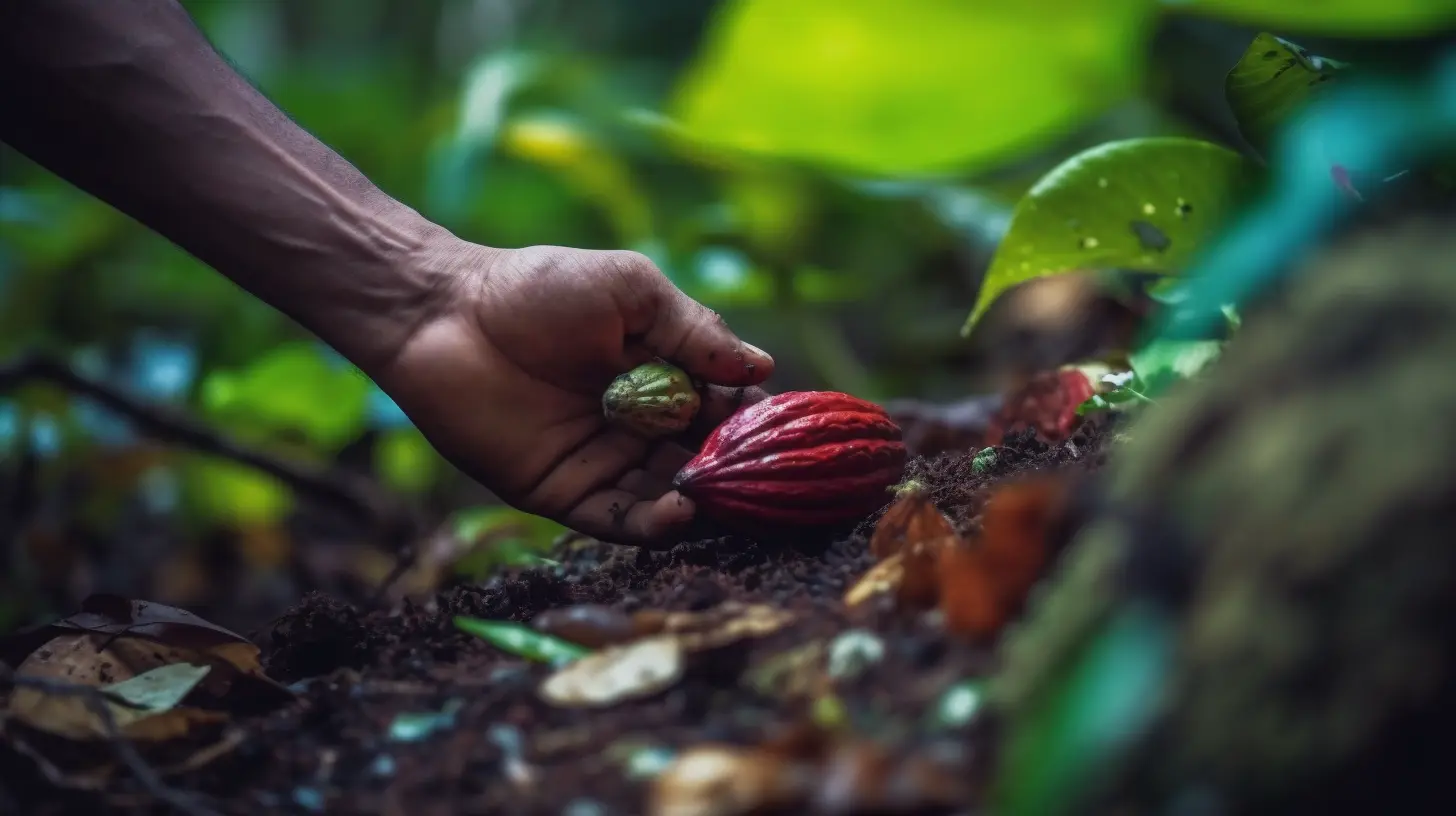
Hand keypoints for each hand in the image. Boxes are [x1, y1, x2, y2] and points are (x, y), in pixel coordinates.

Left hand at [370, 240, 774, 545]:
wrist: (446, 312)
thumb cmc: (540, 287)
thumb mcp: (631, 291)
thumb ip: (693, 331)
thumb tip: (764, 368)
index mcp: (663, 373)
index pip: (725, 407)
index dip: (755, 422)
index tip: (790, 433)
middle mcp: (641, 424)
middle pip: (705, 460)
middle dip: (738, 473)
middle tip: (771, 482)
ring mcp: (604, 462)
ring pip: (669, 497)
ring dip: (704, 504)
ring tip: (728, 500)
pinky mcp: (564, 492)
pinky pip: (617, 521)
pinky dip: (654, 525)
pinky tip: (682, 513)